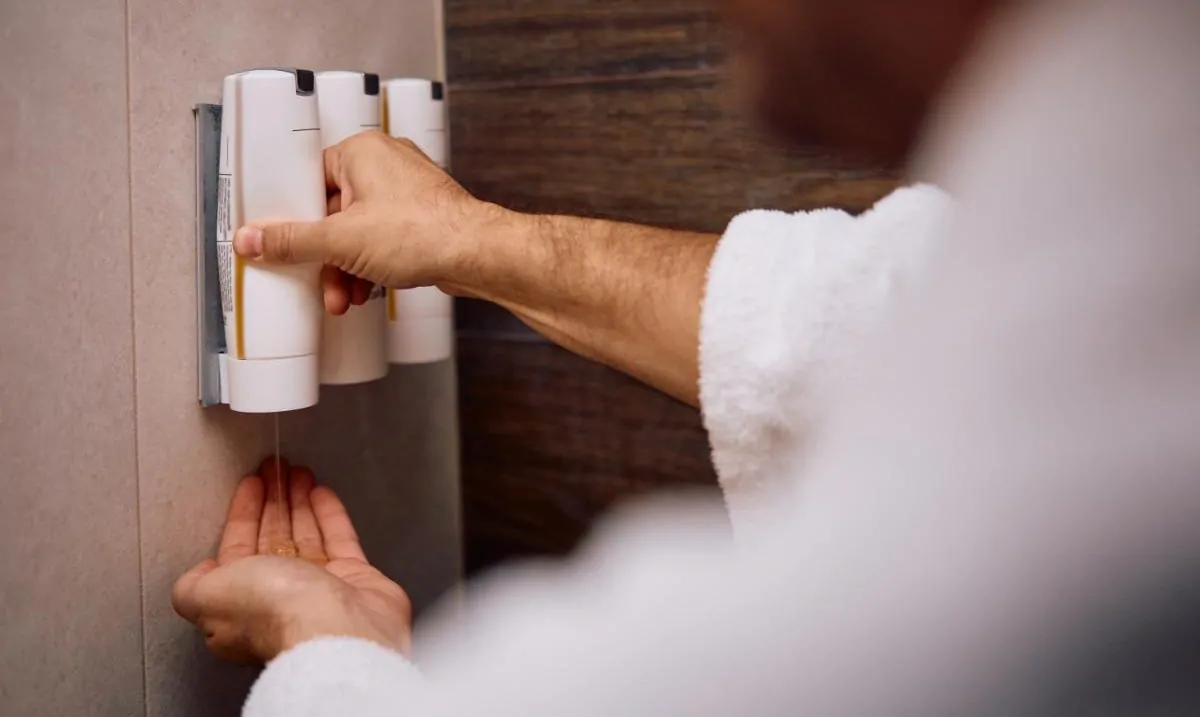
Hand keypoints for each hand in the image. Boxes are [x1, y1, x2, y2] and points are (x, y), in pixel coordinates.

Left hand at [172, 459, 411, 662]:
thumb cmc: (272, 609)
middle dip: (272, 502)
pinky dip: (329, 514)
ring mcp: (319, 589)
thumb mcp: (208, 596)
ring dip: (298, 501)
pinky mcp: (354, 579)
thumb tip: (199, 576)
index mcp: (241, 604)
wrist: (336, 626)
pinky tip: (321, 491)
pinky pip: (339, 539)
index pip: (238, 550)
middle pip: (272, 538)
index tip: (250, 483)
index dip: (242, 515)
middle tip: (275, 467)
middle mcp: (279, 598)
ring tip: (298, 471)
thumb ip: (191, 586)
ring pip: (305, 535)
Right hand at [232, 130, 508, 314]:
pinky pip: (383, 239)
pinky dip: (371, 265)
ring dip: (347, 268)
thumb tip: (250, 240)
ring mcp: (407, 191)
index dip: (294, 215)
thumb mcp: (341, 241)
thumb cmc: (421, 232)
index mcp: (360, 152)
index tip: (280, 239)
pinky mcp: (422, 217)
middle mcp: (384, 164)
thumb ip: (292, 241)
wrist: (477, 254)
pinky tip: (367, 292)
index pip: (309, 179)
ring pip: (359, 231)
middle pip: (334, 212)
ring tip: (344, 299)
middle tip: (319, 284)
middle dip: (325, 257)